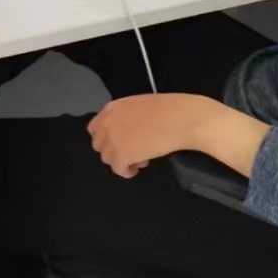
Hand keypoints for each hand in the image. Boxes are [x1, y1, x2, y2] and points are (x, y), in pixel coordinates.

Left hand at [89, 93, 266, 178]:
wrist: (182, 118)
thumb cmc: (170, 109)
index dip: (108, 138)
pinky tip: (141, 166)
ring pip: (107, 159)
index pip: (95, 128)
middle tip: (134, 151)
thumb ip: (127, 116)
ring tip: (142, 158)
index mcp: (112, 108)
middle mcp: (108, 123)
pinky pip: (118, 170)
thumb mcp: (141, 105)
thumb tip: (128, 131)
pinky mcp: (122, 155)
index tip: (122, 142)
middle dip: (114, 150)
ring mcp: (113, 139)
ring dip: (122, 160)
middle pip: (99, 145)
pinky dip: (128, 171)